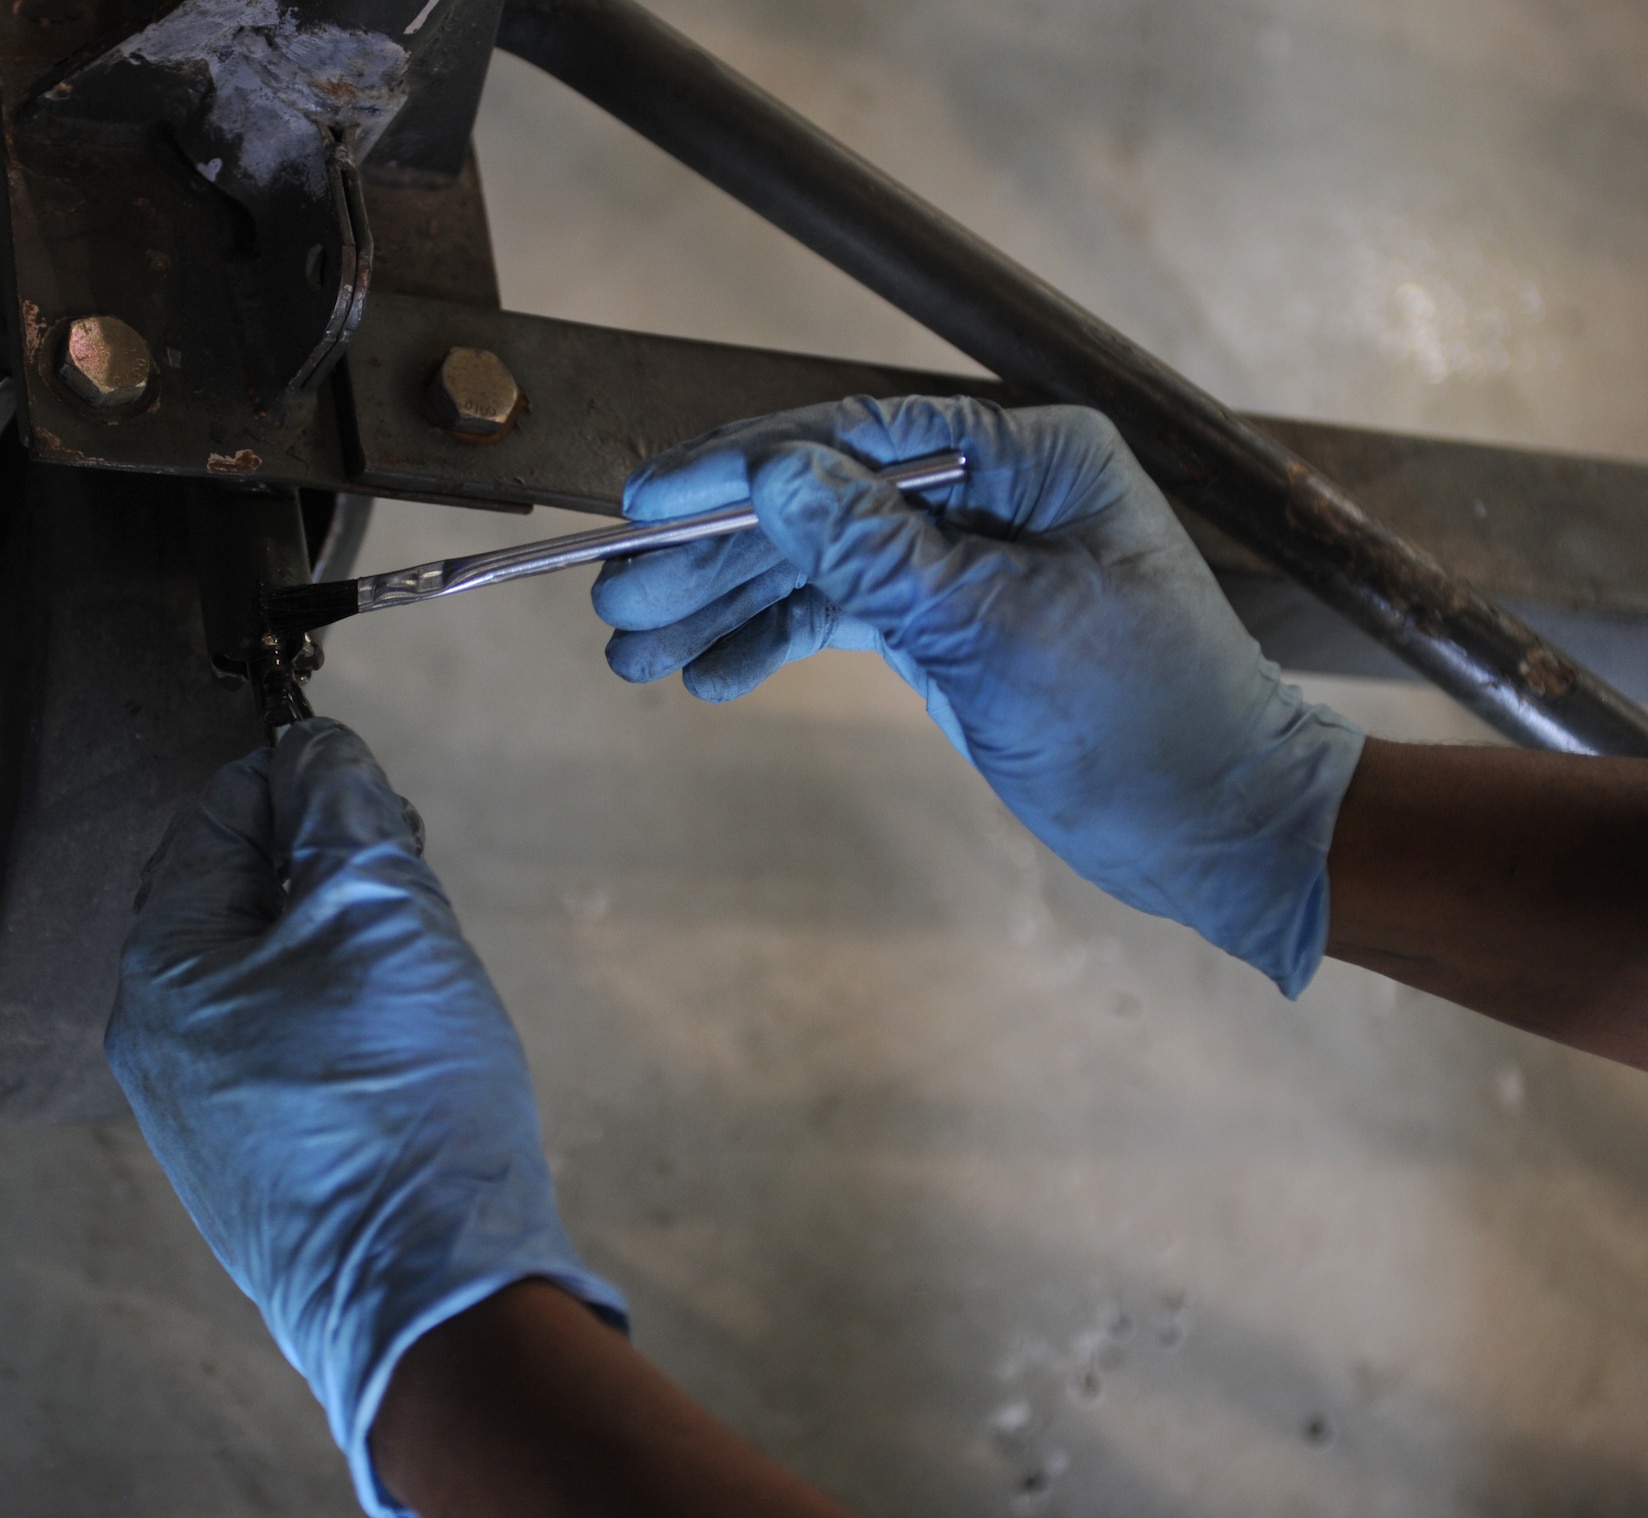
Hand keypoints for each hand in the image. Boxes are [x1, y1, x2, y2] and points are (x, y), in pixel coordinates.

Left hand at [107, 719, 624, 1516]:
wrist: (431, 1293)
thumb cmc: (402, 1100)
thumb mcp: (382, 911)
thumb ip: (342, 808)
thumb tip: (315, 751)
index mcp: (165, 969)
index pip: (218, 817)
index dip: (303, 780)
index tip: (376, 791)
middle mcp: (160, 1042)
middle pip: (242, 895)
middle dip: (332, 866)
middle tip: (409, 876)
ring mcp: (203, 1113)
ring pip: (274, 973)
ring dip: (349, 941)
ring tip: (421, 964)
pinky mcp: (257, 1163)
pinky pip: (292, 1048)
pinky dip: (350, 1015)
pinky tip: (407, 1041)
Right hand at [593, 396, 1363, 994]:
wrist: (1220, 828)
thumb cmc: (1146, 724)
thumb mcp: (998, 633)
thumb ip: (878, 551)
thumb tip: (773, 472)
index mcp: (1030, 459)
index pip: (856, 440)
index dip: (741, 469)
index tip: (648, 499)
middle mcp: (993, 494)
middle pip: (821, 504)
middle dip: (716, 553)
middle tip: (619, 597)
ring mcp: (967, 562)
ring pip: (820, 567)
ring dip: (728, 605)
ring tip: (635, 651)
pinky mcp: (951, 627)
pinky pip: (844, 619)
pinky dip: (776, 644)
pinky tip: (708, 677)